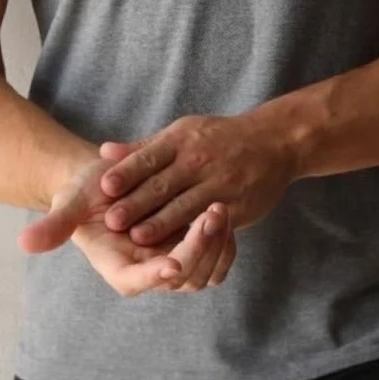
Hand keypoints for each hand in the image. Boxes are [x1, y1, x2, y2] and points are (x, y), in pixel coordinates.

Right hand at [18, 152, 234, 297]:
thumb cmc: (85, 193)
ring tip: (219, 206)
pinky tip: (224, 208)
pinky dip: (226, 240)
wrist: (110, 181)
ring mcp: (174, 264)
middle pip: (183, 277)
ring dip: (218, 243)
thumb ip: (52, 226)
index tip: (172, 262)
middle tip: (211, 212)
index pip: (139, 282)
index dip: (156, 274)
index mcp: (119, 270)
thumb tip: (24, 242)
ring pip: (206, 272)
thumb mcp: (68, 203)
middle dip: (199, 248)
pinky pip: (218, 259)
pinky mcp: (192, 252)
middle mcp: (149, 274)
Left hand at [94, 112, 298, 245]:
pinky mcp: (238, 206)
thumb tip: (104, 153)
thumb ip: (144, 148)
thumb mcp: (182, 133)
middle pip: (163, 185)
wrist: (274, 142)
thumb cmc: (218, 138)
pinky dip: (196, 234)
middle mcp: (199, 161)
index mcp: (181, 141)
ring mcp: (220, 183)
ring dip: (161, 223)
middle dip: (137, 203)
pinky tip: (179, 247)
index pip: (148, 157)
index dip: (126, 172)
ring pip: (185, 207)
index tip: (104, 187)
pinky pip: (213, 222)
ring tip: (138, 238)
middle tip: (111, 220)